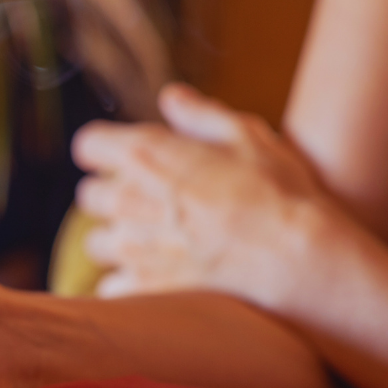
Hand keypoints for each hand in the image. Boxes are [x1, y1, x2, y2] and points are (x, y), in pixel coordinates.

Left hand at [72, 84, 334, 307]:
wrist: (298, 260)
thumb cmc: (279, 193)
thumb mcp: (247, 136)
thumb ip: (199, 115)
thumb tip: (171, 98)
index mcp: (146, 155)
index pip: (89, 145)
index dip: (105, 150)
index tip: (127, 159)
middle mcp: (128, 201)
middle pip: (89, 195)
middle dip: (113, 195)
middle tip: (152, 202)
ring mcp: (132, 249)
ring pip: (97, 242)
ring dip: (120, 240)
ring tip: (159, 243)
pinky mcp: (143, 290)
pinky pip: (112, 286)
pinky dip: (130, 283)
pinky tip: (161, 279)